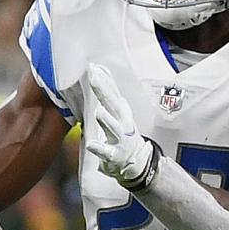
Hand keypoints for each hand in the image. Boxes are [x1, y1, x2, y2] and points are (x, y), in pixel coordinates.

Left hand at [85, 64, 153, 185]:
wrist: (136, 162)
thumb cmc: (123, 134)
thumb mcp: (118, 111)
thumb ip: (109, 93)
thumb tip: (101, 70)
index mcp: (121, 112)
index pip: (113, 93)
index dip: (105, 80)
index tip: (95, 67)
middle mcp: (122, 123)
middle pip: (113, 105)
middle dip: (104, 91)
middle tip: (94, 77)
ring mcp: (119, 139)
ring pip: (113, 128)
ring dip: (107, 120)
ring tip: (99, 111)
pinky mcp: (115, 155)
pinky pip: (106, 152)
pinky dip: (100, 148)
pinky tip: (92, 145)